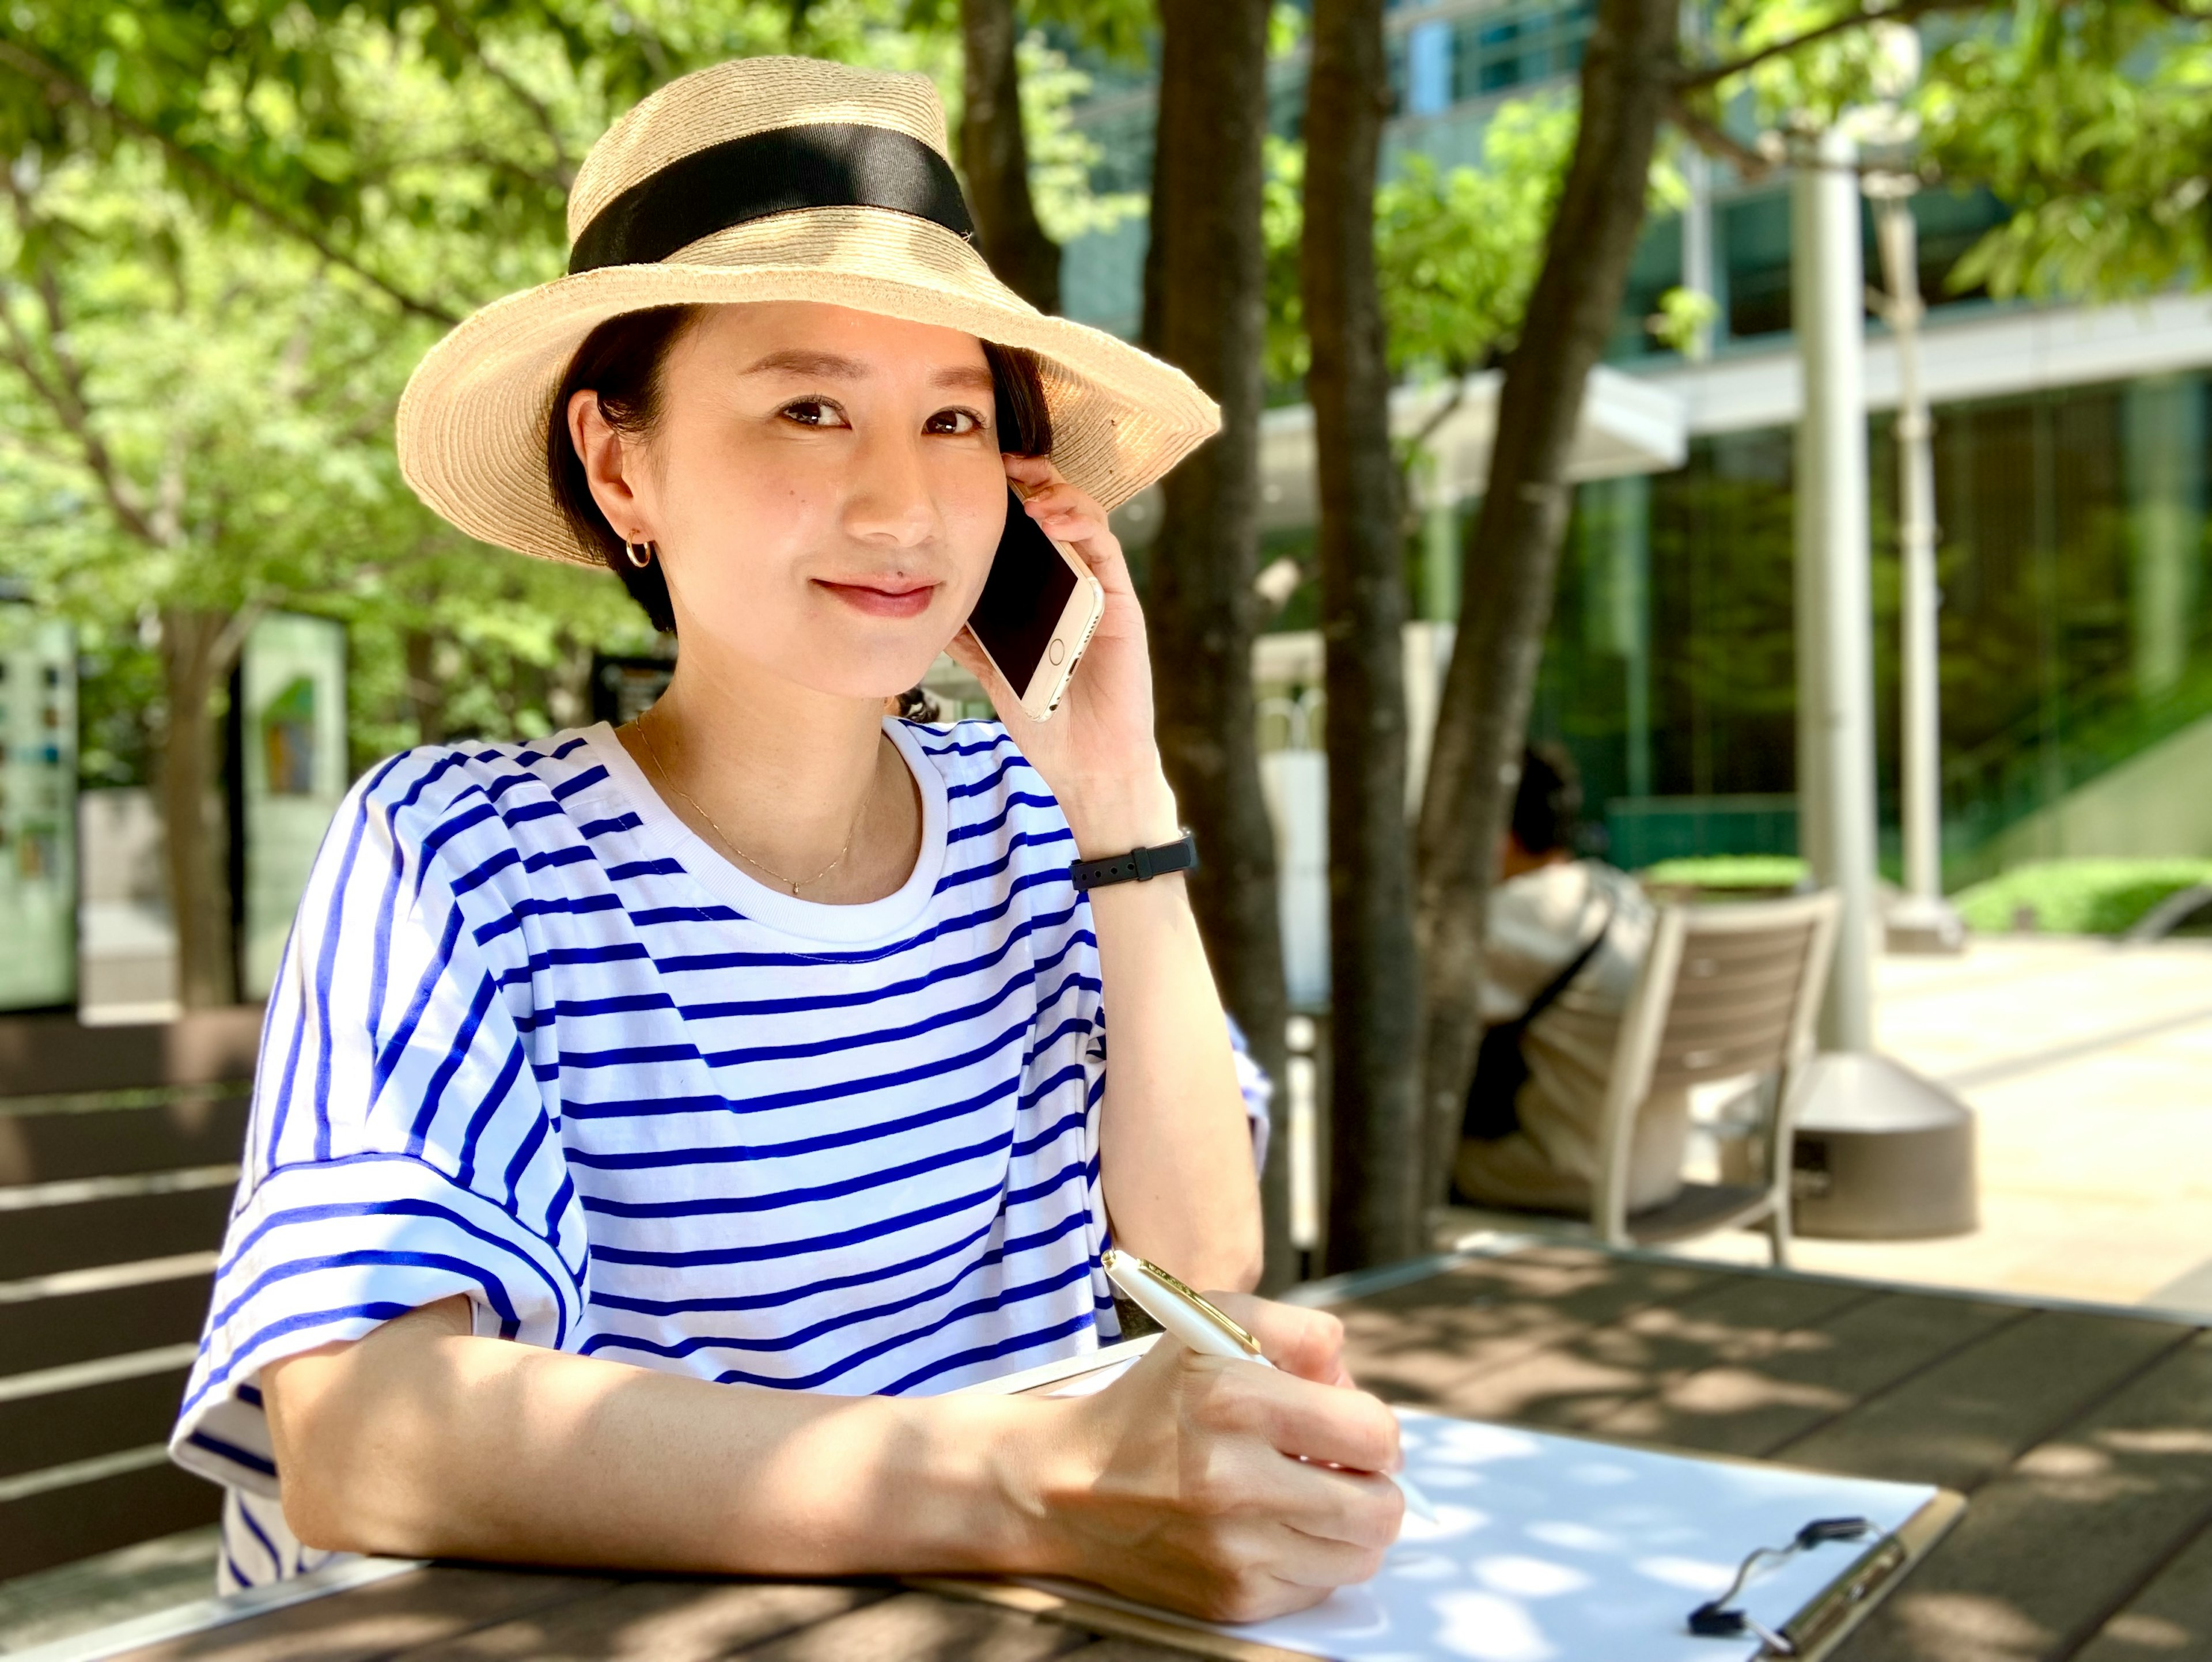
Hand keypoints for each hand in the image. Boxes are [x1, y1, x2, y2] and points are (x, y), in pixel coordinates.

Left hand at [944, 455, 1179, 857]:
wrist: (1086, 760)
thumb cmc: (1046, 716)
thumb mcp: (993, 668)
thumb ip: (969, 636)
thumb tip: (924, 605)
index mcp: (1044, 591)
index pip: (1029, 529)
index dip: (1007, 496)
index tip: (973, 473)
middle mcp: (1074, 581)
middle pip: (1058, 510)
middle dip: (1033, 477)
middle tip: (1001, 460)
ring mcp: (1099, 587)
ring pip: (1085, 517)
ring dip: (1056, 492)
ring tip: (1025, 486)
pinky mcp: (1120, 600)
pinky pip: (1105, 547)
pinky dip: (1080, 523)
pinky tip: (1051, 519)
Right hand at [1023, 1296, 1403, 1622]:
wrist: (1067, 1486)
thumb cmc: (1153, 1401)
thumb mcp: (1213, 1326)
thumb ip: (1301, 1334)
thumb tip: (1352, 1389)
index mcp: (1232, 1397)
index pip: (1374, 1433)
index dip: (1374, 1430)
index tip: (1348, 1428)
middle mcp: (1233, 1478)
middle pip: (1381, 1507)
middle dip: (1373, 1484)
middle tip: (1339, 1469)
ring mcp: (1232, 1548)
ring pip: (1361, 1556)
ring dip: (1347, 1526)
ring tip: (1307, 1498)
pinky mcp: (1230, 1598)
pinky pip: (1318, 1587)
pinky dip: (1308, 1558)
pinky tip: (1269, 1528)